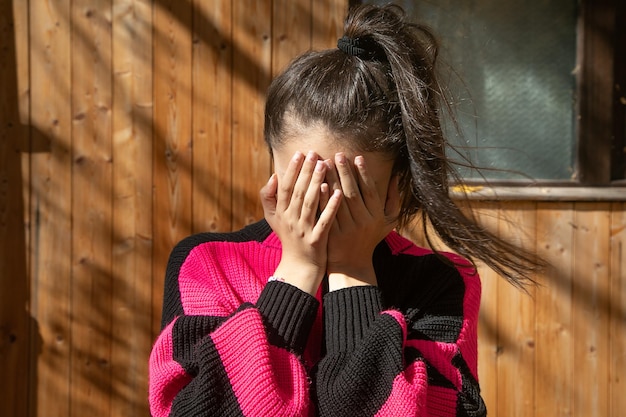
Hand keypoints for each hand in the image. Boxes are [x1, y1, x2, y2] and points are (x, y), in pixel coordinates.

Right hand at [260, 151, 341, 294]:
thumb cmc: (289, 238)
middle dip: (306, 171)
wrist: (299, 267)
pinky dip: (330, 207)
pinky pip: (324, 221)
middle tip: (315, 153)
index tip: (300, 153)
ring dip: (317, 183)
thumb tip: (274, 176)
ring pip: (310, 203)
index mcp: (281, 213)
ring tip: (325, 165)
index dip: (292, 170)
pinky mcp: (316, 240)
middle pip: (298, 192)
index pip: (285, 187)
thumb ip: (270, 198)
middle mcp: (290, 220)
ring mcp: (303, 230)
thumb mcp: (273, 219)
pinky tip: (338, 193)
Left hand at [322, 153, 399, 289]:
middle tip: (338, 155)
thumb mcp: (388, 222)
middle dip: (345, 172)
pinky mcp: (333, 234)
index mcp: (376, 216)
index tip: (357, 157)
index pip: (370, 191)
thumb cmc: (370, 238)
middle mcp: (363, 222)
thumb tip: (395, 177)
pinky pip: (328, 213)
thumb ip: (393, 199)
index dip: (364, 174)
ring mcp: (347, 229)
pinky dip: (324, 199)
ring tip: (325, 164)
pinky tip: (319, 185)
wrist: (351, 264)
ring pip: (338, 201)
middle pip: (352, 193)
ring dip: (332, 181)